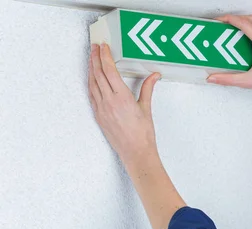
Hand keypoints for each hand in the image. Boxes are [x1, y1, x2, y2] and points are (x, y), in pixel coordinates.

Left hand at [88, 43, 161, 164]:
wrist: (135, 152)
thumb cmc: (143, 134)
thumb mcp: (146, 108)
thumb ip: (148, 88)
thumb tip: (154, 76)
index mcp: (122, 97)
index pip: (110, 70)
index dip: (105, 56)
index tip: (104, 46)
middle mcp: (109, 101)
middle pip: (98, 74)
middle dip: (95, 58)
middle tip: (95, 47)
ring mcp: (101, 108)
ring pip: (92, 83)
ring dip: (91, 69)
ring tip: (91, 59)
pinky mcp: (98, 115)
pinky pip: (92, 94)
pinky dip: (91, 83)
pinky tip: (92, 78)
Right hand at [207, 15, 251, 104]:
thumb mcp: (248, 81)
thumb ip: (229, 79)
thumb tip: (215, 78)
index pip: (246, 25)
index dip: (232, 20)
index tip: (223, 19)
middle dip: (238, 18)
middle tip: (227, 21)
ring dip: (248, 21)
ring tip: (237, 26)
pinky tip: (249, 37)